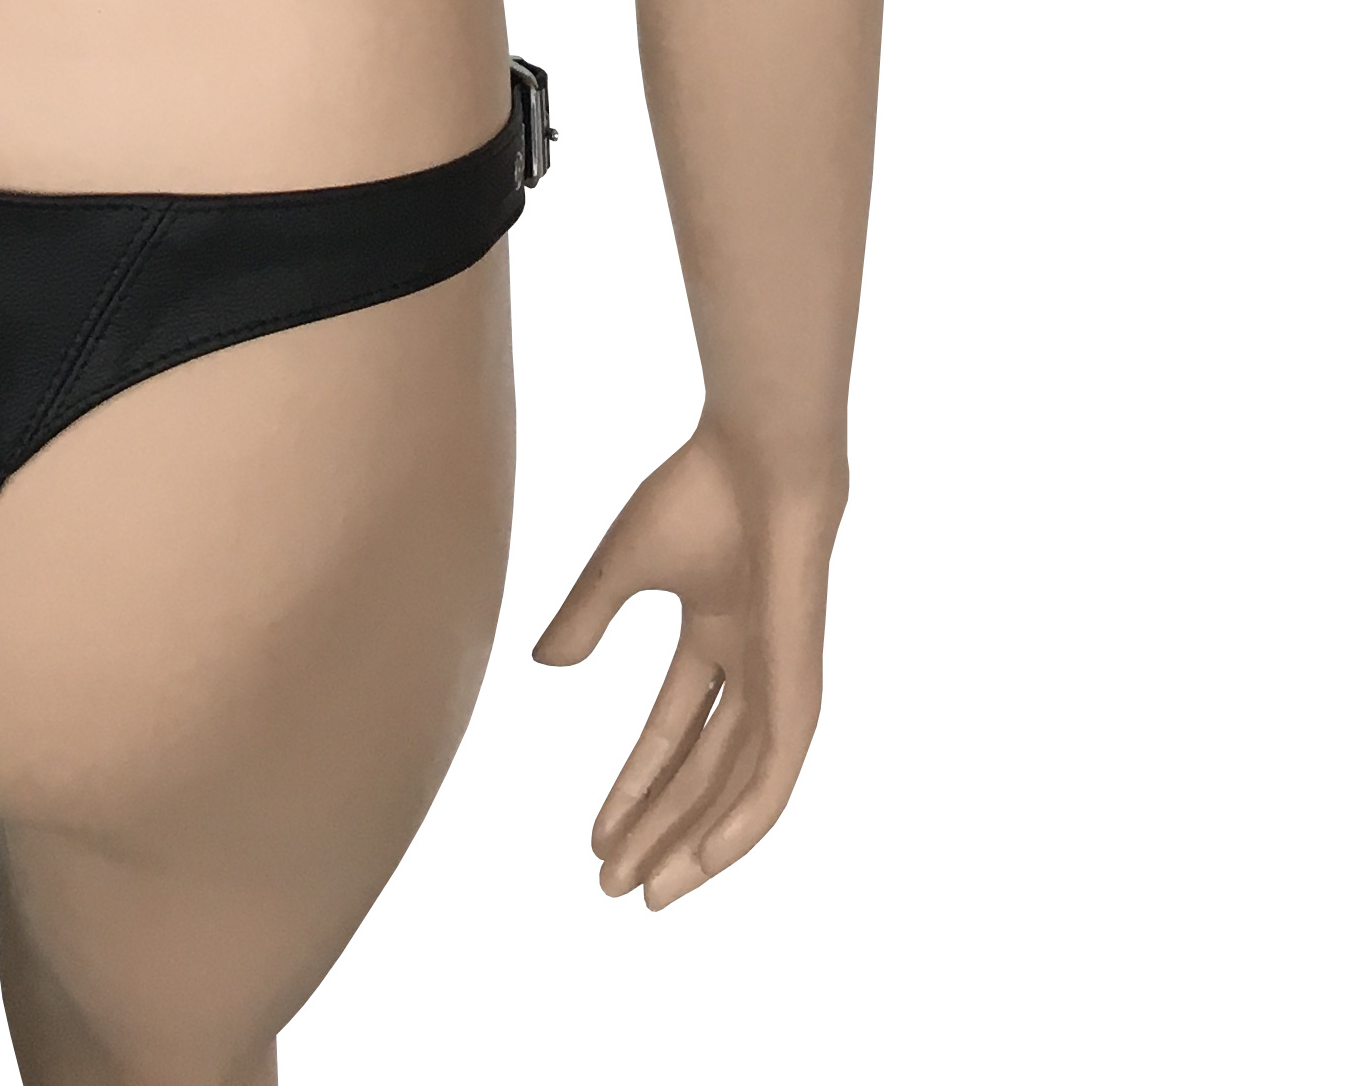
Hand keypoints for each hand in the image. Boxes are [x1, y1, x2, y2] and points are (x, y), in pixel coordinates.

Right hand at [531, 421, 842, 906]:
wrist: (761, 455)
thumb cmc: (698, 490)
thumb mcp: (622, 565)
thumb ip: (586, 618)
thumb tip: (545, 666)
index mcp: (715, 634)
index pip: (672, 734)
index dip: (632, 786)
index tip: (594, 840)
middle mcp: (751, 668)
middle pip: (701, 774)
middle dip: (657, 830)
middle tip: (613, 889)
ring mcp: (779, 682)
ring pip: (736, 788)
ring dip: (695, 843)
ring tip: (651, 892)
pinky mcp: (801, 688)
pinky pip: (776, 775)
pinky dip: (744, 822)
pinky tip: (709, 860)